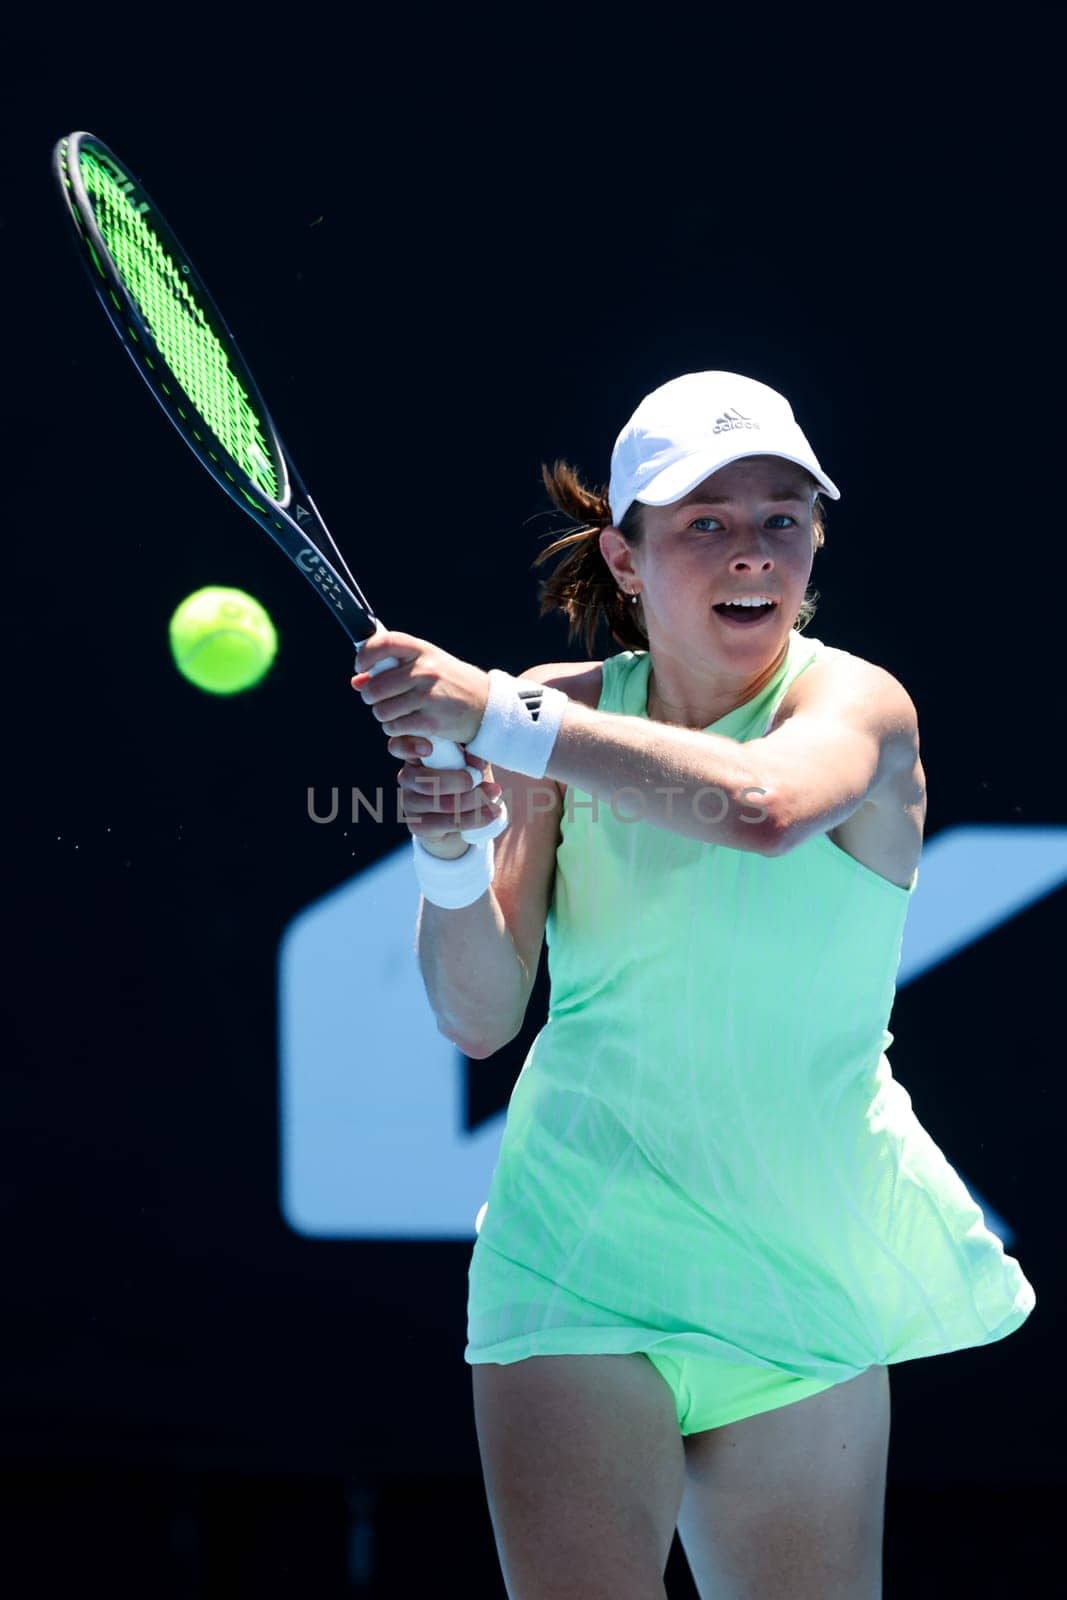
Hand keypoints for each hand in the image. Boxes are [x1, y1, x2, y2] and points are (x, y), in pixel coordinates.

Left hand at [351, 630, 489, 746]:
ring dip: (384, 716)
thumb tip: (357, 681)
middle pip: (375, 687)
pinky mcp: (431, 721)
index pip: (385, 643)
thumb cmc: (452, 684)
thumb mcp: (427, 666)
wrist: (488, 707)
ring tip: (399, 713)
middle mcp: (425, 670)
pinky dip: (396, 730)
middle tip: (382, 700)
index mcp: (423, 651)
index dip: (365, 655)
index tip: (361, 667)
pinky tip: (408, 725)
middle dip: (372, 697)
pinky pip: (395, 728)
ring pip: (382, 711)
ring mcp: (429, 696)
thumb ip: (393, 669)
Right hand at [389, 735, 503, 856]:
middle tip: (481, 778)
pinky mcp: (418, 826)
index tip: (428, 749)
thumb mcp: (468, 762)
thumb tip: (478, 761)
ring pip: (440, 803)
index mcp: (416, 755)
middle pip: (424, 779)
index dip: (409, 747)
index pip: (398, 746)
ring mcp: (410, 803)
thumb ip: (471, 755)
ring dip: (474, 800)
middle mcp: (407, 777)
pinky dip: (474, 818)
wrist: (458, 819)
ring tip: (494, 794)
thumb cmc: (463, 779)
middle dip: (458, 780)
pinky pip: (447, 824)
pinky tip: (492, 813)